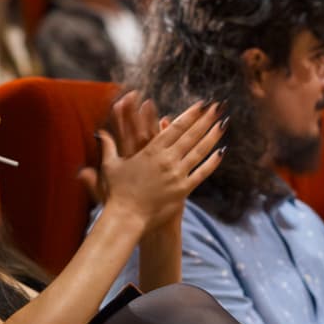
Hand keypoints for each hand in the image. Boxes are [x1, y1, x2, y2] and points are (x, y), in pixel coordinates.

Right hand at [84, 98, 223, 225]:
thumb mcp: (110, 167)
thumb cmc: (116, 193)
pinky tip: (221, 152)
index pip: (176, 128)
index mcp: (151, 151)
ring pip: (199, 151)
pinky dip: (212, 162)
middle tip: (218, 107)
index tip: (201, 105)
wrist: (127, 218)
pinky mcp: (183, 190)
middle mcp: (167, 160)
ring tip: (223, 124)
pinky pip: (201, 173)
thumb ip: (108, 147)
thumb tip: (100, 133)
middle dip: (206, 119)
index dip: (190, 115)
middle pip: (191, 135)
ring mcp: (177, 175)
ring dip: (213, 136)